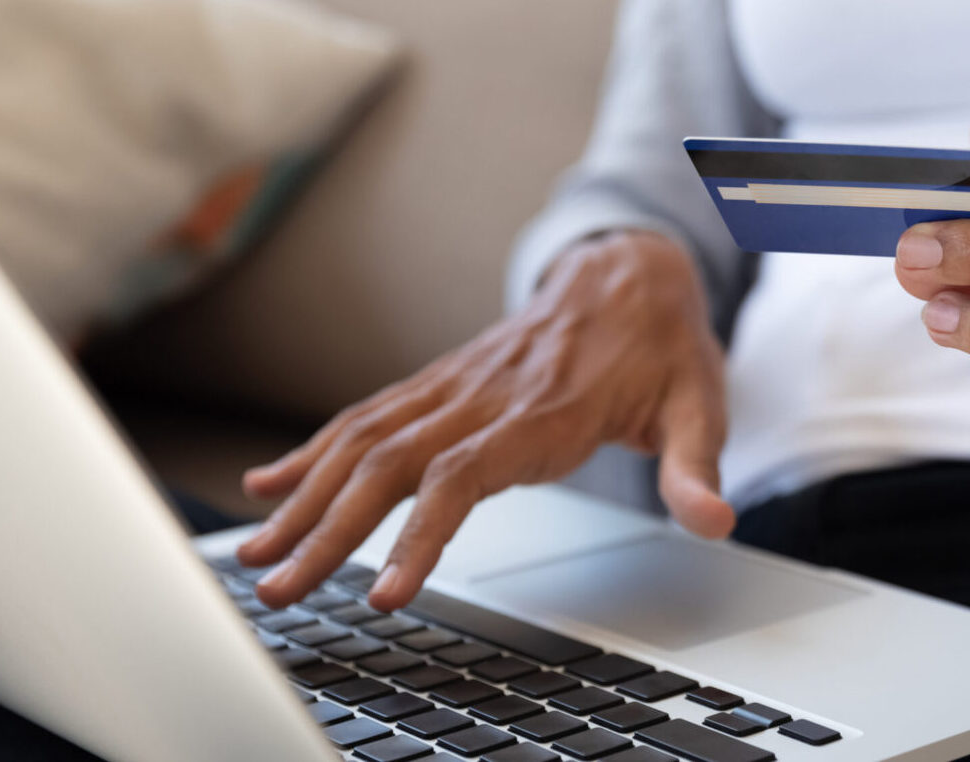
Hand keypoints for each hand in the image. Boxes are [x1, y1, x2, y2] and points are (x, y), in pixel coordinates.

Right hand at [237, 230, 734, 609]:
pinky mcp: (439, 382)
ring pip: (360, 439)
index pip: (464, 476)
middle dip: (326, 529)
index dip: (420, 534)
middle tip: (276, 587)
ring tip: (255, 550)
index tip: (383, 591)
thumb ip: (695, 467)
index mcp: (543, 411)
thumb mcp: (699, 403)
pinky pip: (364, 415)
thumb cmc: (662, 345)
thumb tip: (714, 523)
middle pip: (387, 464)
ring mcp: (453, 385)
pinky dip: (312, 452)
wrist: (628, 270)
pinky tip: (271, 483)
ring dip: (303, 496)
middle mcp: (483, 396)